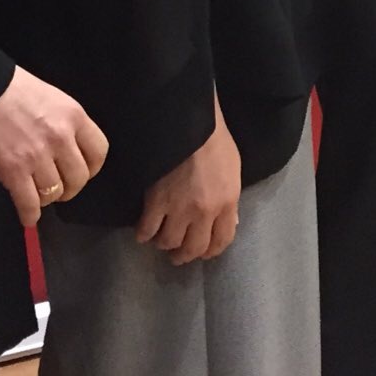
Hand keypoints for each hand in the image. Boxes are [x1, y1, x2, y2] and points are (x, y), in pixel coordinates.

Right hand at [0, 68, 108, 225]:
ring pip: (54, 194)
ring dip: (46, 199)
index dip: (92, 168)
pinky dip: (29, 215)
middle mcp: (61, 137)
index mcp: (74, 116)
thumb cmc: (13, 89)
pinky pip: (29, 204)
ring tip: (37, 194)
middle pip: (79, 178)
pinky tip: (27, 215)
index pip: (99, 152)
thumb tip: (68, 150)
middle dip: (70, 188)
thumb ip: (64, 123)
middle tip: (58, 187)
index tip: (82, 172)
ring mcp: (38, 156)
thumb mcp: (52, 98)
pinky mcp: (13, 171)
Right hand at [136, 98, 240, 264]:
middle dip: (184, 255)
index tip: (202, 252)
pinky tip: (143, 231)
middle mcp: (205, 212)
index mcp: (227, 202)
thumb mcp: (233, 169)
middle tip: (177, 255)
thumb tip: (229, 221)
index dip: (210, 251)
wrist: (188, 120)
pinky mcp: (156, 202)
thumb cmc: (214, 138)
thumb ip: (229, 198)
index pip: (222, 240)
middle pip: (194, 248)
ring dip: (163, 244)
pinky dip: (143, 234)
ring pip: (168, 242)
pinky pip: (147, 230)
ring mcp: (179, 209)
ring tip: (159, 240)